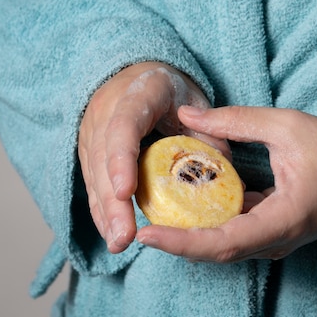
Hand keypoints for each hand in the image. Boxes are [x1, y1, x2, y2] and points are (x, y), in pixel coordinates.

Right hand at [78, 62, 226, 253]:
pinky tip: (112, 233)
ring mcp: (92, 132)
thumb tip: (228, 177)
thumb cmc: (172, 91)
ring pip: (93, 176)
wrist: (136, 73)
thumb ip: (210, 134)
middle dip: (112, 202)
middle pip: (102, 160)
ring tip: (118, 243)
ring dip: (105, 213)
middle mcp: (105, 112)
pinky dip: (102, 209)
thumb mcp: (196, 102)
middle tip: (124, 236)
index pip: (123, 127)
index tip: (127, 191)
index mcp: (135, 94)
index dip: (122, 160)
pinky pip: (93, 182)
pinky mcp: (88, 150)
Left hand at [137, 105, 316, 261]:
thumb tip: (186, 115)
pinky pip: (234, 237)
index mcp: (282, 219)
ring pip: (223, 249)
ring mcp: (276, 241)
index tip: (146, 233)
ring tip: (154, 217)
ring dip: (187, 237)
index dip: (180, 242)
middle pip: (216, 253)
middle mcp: (277, 241)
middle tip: (138, 223)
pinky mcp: (274, 233)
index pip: (222, 242)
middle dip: (174, 242)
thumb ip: (233, 121)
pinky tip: (186, 208)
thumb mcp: (285, 125)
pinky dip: (206, 227)